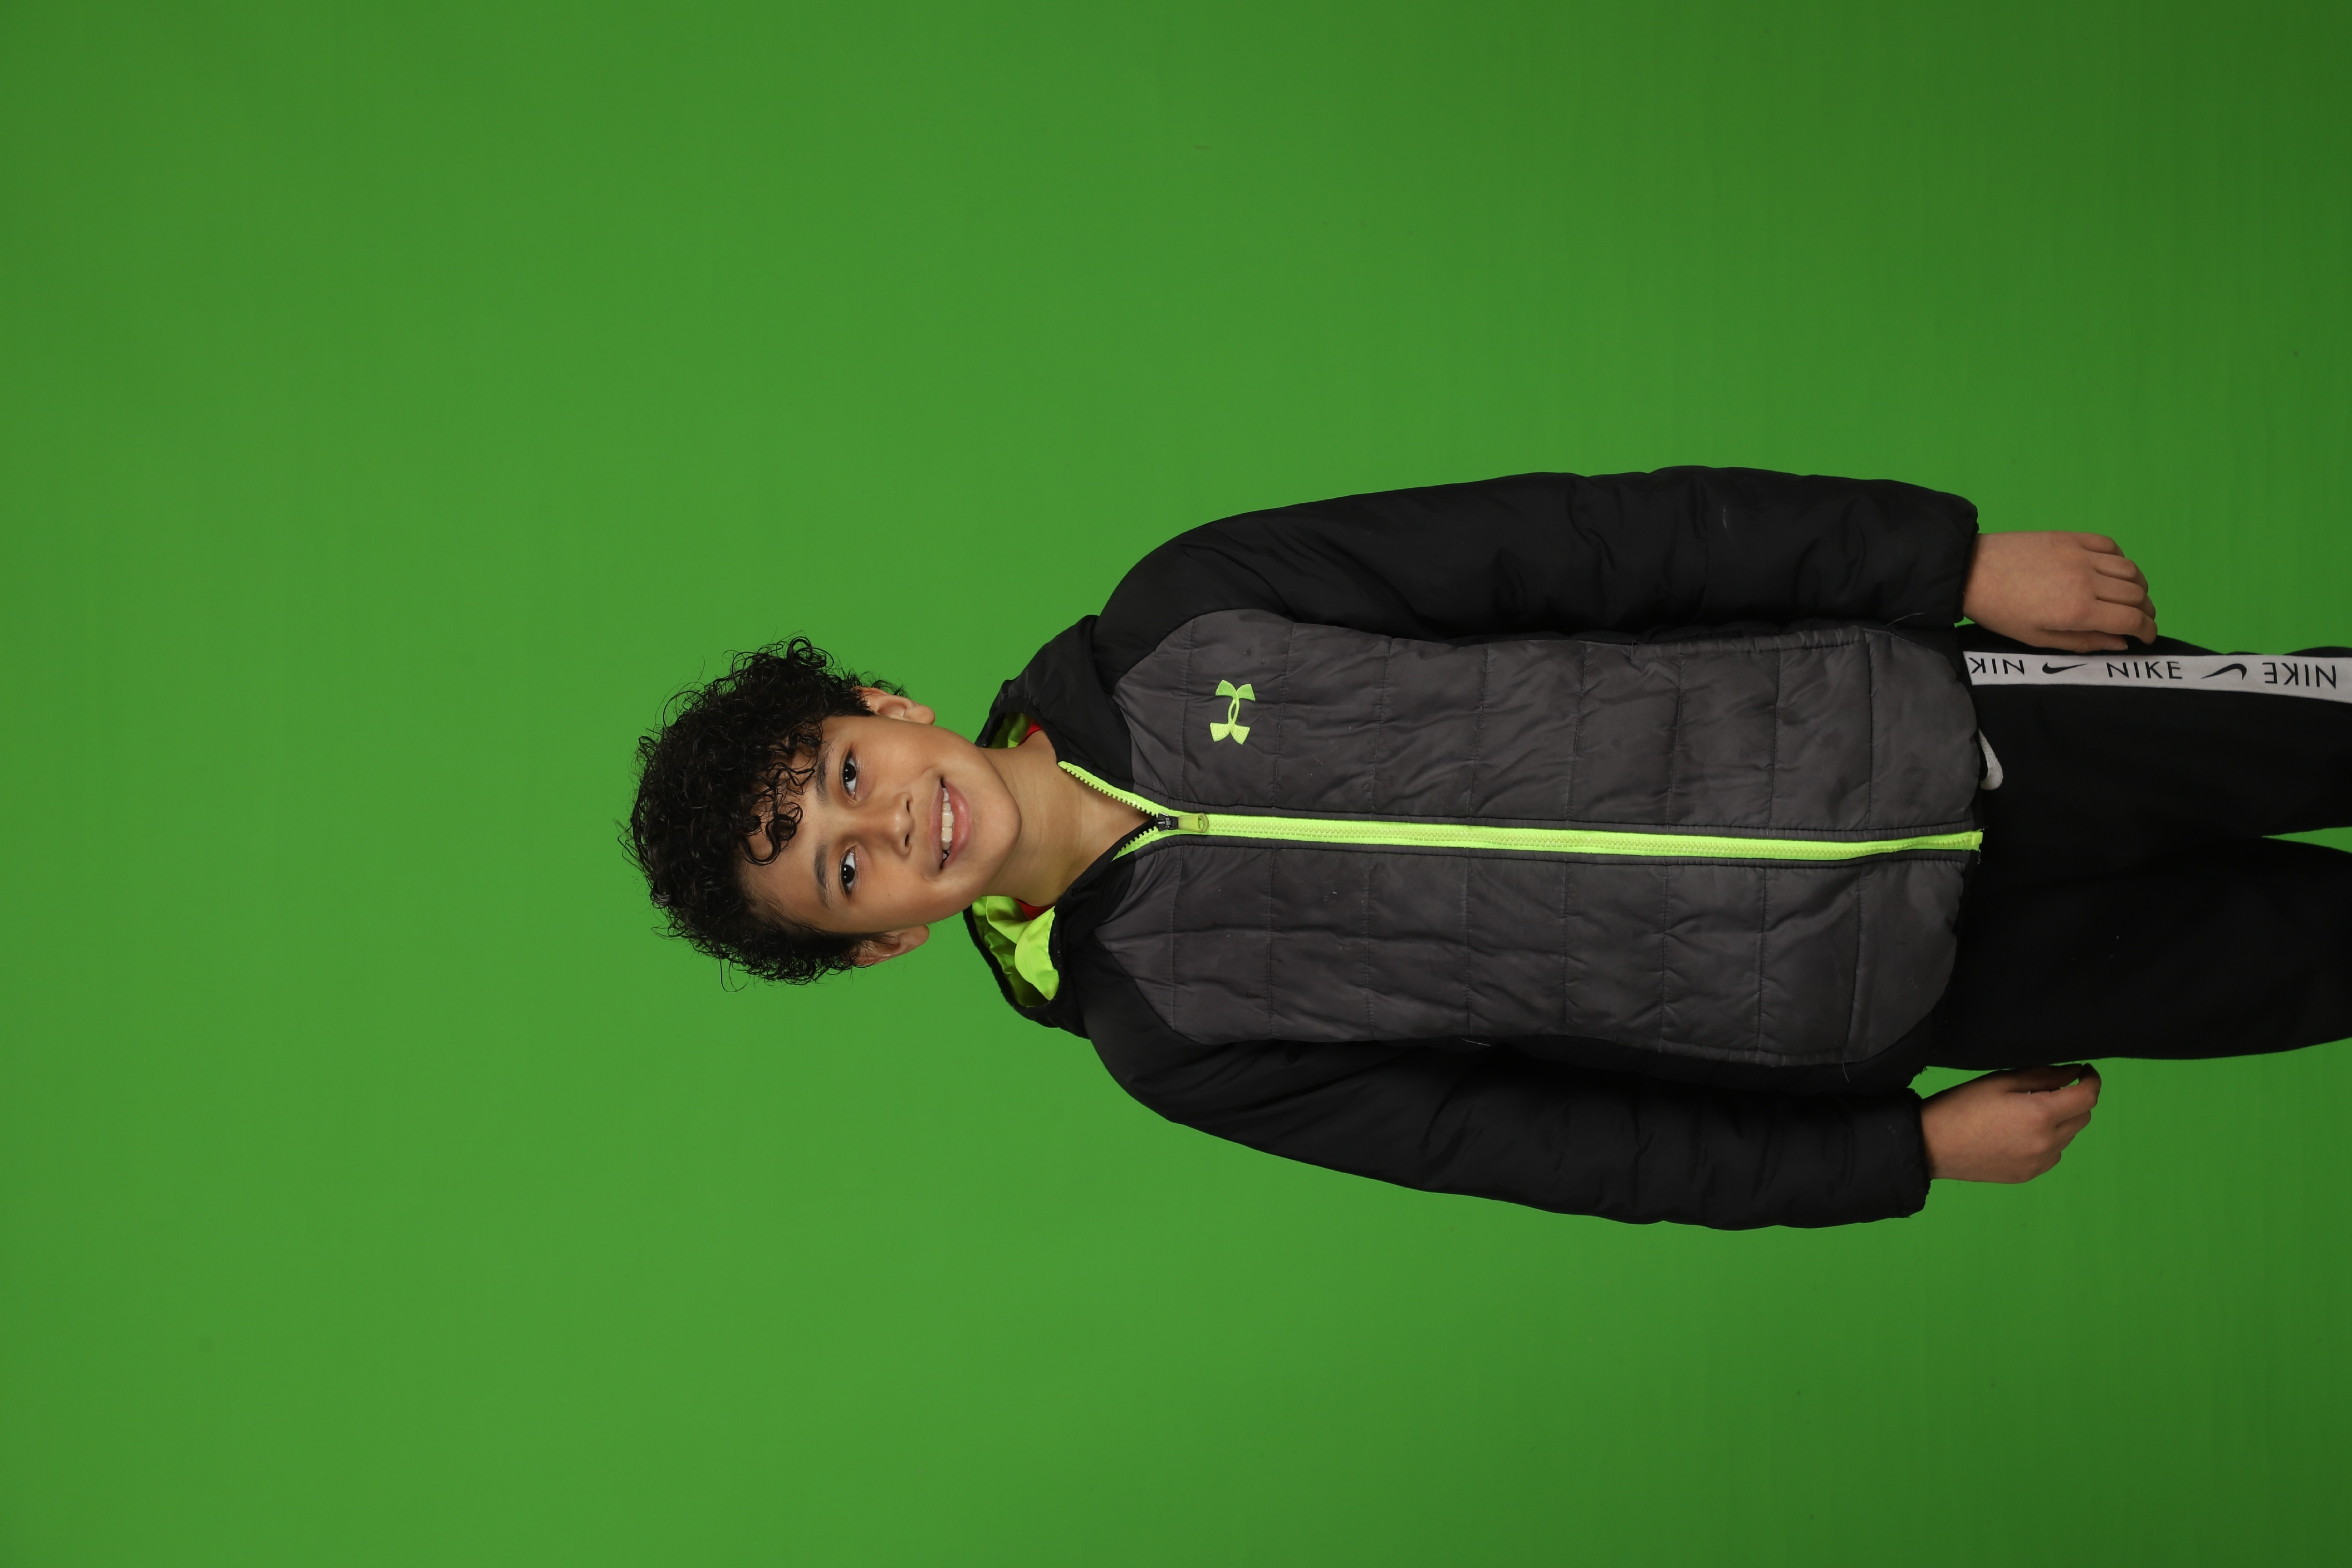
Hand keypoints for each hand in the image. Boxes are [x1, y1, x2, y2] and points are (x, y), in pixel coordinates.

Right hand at [1920, 1065, 2101, 1182]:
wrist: (1931, 1146)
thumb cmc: (1960, 1107)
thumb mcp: (1999, 1081)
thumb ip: (2042, 1076)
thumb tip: (2073, 1073)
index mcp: (2040, 1115)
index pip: (2087, 1097)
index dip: (2092, 1080)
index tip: (2085, 1071)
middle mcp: (2047, 1142)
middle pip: (2083, 1117)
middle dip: (2075, 1099)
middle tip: (2051, 1087)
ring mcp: (2039, 1162)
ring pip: (2069, 1136)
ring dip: (2061, 1120)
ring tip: (2028, 1111)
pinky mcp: (2029, 1175)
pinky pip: (2053, 1154)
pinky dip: (2048, 1140)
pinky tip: (2021, 1132)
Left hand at [1962, 532, 2157, 650]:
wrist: (1970, 572)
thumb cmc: (2000, 611)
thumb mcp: (2038, 639)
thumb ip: (2084, 642)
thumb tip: (2121, 643)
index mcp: (2078, 611)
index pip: (2132, 620)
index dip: (2147, 630)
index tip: (2147, 637)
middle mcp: (2087, 581)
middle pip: (2137, 595)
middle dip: (2146, 611)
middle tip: (2140, 620)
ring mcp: (2080, 555)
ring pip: (2130, 570)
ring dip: (2138, 586)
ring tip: (2130, 597)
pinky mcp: (2071, 537)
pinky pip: (2110, 545)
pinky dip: (2120, 560)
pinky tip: (2111, 571)